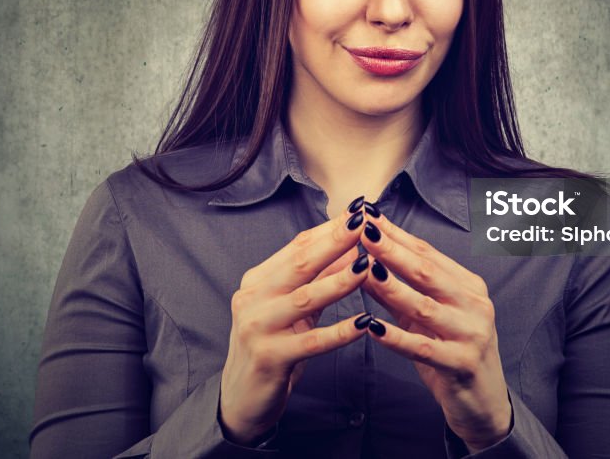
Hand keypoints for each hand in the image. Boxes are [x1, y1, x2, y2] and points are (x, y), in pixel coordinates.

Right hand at [219, 206, 371, 444]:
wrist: (241, 397)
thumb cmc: (272, 345)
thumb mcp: (293, 308)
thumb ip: (318, 280)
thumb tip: (352, 250)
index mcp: (258, 281)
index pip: (296, 247)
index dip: (329, 229)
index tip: (358, 211)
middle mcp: (253, 299)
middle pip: (299, 264)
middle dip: (334, 242)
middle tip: (363, 223)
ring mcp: (258, 328)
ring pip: (305, 299)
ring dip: (339, 281)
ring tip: (368, 265)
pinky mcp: (270, 358)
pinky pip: (312, 342)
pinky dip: (341, 331)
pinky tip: (365, 323)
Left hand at [358, 211, 512, 451]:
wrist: (485, 403)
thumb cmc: (453, 352)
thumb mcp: (429, 318)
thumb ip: (401, 292)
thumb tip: (365, 263)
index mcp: (469, 287)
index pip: (429, 254)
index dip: (397, 235)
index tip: (368, 217)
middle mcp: (475, 305)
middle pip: (428, 273)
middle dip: (392, 251)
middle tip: (363, 232)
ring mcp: (472, 335)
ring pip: (425, 307)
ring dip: (392, 288)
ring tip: (364, 271)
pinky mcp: (461, 365)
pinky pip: (423, 349)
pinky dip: (395, 337)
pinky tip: (372, 327)